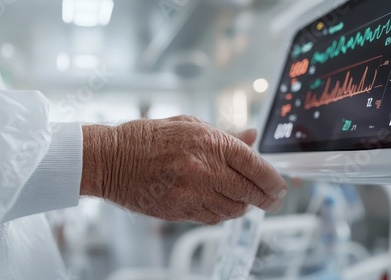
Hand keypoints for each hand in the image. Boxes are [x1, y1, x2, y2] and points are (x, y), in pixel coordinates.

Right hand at [81, 116, 287, 224]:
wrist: (111, 159)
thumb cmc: (146, 138)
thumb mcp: (189, 126)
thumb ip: (224, 136)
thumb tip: (252, 138)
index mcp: (208, 142)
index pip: (255, 165)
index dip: (273, 180)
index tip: (280, 186)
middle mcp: (203, 169)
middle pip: (250, 192)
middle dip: (267, 198)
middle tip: (273, 200)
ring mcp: (191, 193)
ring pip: (234, 209)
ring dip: (245, 206)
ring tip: (245, 200)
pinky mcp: (179, 211)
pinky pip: (213, 218)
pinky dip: (224, 214)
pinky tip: (224, 206)